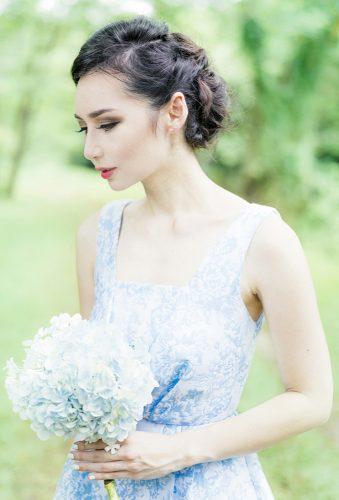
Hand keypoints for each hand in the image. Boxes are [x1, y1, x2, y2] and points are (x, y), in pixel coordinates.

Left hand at [70, 431, 189, 480]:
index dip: (88, 443)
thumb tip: (106, 439)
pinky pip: (113, 475)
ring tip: (76, 465)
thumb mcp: (138, 435)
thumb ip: (123, 438)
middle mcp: (126, 451)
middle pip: (100, 454)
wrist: (173, 452)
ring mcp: (129, 464)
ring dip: (88, 465)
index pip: (103, 441)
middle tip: (72, 454)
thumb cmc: (156, 441)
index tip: (78, 442)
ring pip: (104, 466)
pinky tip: (90, 475)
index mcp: (127, 438)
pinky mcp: (133, 475)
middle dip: (84, 455)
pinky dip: (100, 475)